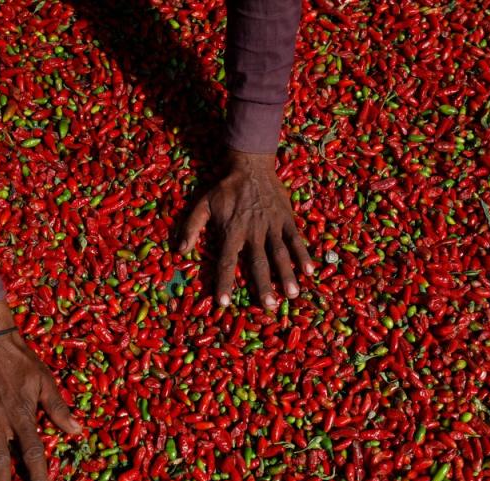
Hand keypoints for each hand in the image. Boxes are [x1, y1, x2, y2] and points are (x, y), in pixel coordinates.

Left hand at [178, 149, 314, 309]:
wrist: (250, 165)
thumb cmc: (225, 188)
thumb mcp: (203, 204)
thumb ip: (191, 227)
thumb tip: (179, 251)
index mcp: (232, 231)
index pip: (226, 262)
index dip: (224, 283)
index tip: (223, 303)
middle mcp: (253, 232)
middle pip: (258, 263)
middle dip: (263, 285)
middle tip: (269, 307)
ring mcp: (272, 226)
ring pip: (279, 253)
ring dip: (286, 275)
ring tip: (292, 295)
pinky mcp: (286, 219)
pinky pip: (295, 239)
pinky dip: (302, 254)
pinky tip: (310, 271)